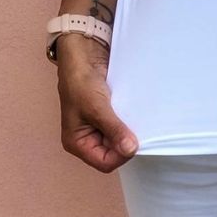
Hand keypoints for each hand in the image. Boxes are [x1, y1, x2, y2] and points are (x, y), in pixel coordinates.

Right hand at [56, 35, 139, 172]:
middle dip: (126, 142)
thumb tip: (131, 149)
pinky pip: (122, 123)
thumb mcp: (97, 107)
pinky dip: (130, 119)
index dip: (121, 155)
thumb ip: (114, 129)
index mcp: (77, 143)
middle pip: (113, 152)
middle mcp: (88, 137)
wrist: (83, 53)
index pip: (105, 162)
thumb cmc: (81, 81)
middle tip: (139, 129)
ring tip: (139, 120)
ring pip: (119, 137)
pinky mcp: (108, 112)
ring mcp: (98, 125)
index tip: (134, 141)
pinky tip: (137, 113)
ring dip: (129, 130)